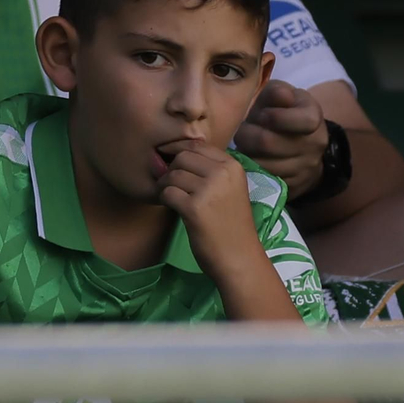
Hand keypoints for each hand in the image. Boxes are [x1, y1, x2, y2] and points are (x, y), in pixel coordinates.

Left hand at [158, 140, 260, 281]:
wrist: (240, 258)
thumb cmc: (230, 224)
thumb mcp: (227, 189)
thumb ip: (207, 170)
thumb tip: (171, 153)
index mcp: (232, 166)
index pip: (196, 144)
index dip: (177, 150)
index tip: (170, 162)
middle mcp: (223, 173)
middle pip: (182, 157)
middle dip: (171, 170)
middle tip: (172, 186)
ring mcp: (210, 190)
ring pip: (172, 174)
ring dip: (166, 186)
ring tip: (173, 199)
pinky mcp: (195, 208)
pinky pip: (167, 192)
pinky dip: (164, 199)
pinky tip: (172, 207)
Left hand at [233, 80, 327, 195]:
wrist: (297, 142)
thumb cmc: (280, 111)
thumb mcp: (280, 95)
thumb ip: (277, 92)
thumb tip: (282, 96)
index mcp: (313, 117)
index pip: (302, 120)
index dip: (274, 117)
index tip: (262, 114)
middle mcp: (315, 145)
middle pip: (269, 144)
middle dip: (247, 136)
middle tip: (241, 131)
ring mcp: (306, 168)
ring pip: (264, 165)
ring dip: (247, 154)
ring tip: (245, 146)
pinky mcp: (294, 186)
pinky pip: (265, 181)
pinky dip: (252, 171)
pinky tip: (250, 160)